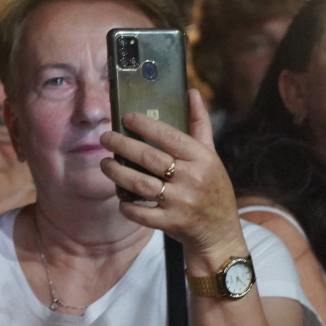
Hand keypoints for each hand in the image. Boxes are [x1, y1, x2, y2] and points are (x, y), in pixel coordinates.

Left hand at [100, 89, 246, 263]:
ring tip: (105, 163)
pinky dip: (126, 205)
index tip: (126, 117)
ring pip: (140, 184)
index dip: (146, 126)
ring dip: (117, 172)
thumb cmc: (213, 188)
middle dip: (122, 145)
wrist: (220, 233)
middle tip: (105, 137)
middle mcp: (192, 179)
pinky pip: (140, 213)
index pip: (170, 137)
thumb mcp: (211, 155)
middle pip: (149, 158)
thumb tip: (191, 92)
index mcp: (202, 159)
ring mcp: (180, 202)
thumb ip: (200, 124)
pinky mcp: (170, 223)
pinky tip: (119, 196)